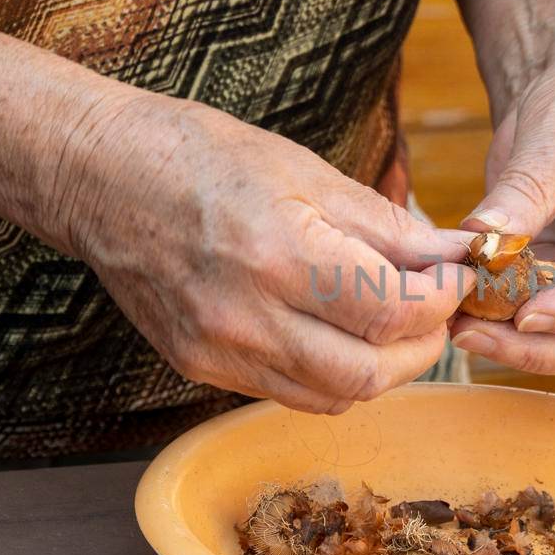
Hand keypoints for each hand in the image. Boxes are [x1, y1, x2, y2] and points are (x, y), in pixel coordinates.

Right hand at [52, 93, 472, 412]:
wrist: (100, 177)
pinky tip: (341, 335)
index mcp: (280, 254)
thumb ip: (387, 226)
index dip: (441, 300)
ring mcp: (219, 351)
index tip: (455, 277)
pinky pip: (290, 393)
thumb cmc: (203, 158)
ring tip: (394, 325)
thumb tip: (453, 254)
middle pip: (371, 374)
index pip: (393, 312)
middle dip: (423, 346)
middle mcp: (247, 316)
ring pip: (334, 397)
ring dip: (382, 369)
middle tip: (435, 310)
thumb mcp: (307, 171)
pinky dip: (333, 376)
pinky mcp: (200, 368)